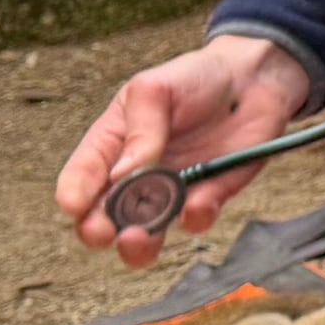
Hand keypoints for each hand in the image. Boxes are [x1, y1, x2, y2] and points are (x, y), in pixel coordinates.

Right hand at [55, 34, 314, 265]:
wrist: (251, 79)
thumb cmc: (193, 79)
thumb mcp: (154, 90)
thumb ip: (139, 130)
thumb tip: (123, 175)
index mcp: (111, 146)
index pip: (81, 177)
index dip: (73, 195)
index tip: (74, 206)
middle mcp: (135, 179)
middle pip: (104, 220)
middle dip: (97, 231)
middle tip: (103, 232)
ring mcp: (170, 194)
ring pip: (146, 236)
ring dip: (139, 244)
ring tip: (138, 237)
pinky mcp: (208, 199)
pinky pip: (196, 221)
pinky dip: (194, 218)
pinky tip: (197, 205)